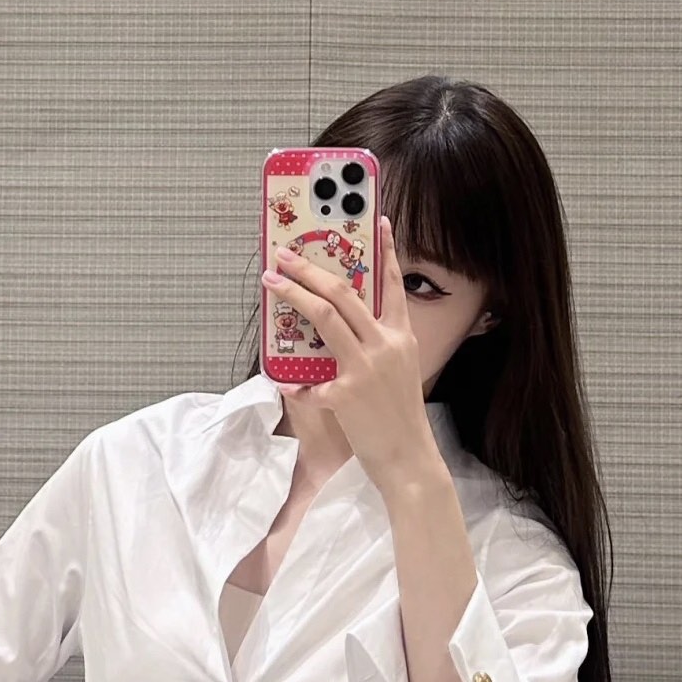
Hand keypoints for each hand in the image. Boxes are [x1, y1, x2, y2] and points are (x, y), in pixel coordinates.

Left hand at [263, 217, 441, 495]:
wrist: (410, 461)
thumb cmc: (400, 421)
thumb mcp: (398, 375)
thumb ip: (374, 349)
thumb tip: (341, 333)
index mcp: (401, 337)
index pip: (393, 285)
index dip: (386, 250)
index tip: (377, 220)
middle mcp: (385, 345)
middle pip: (344, 293)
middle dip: (310, 268)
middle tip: (285, 254)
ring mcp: (365, 367)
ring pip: (324, 316)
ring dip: (293, 293)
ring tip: (271, 280)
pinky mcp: (346, 394)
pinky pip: (308, 382)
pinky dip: (293, 381)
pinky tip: (281, 379)